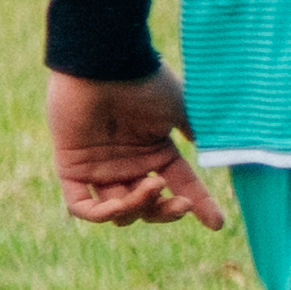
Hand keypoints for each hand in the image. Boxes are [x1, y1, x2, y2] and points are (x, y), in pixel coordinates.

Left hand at [49, 67, 220, 228]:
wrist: (106, 65)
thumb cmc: (145, 83)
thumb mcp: (181, 109)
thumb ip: (197, 133)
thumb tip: (219, 153)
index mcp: (155, 151)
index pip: (180, 186)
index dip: (200, 206)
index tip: (217, 224)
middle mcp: (128, 164)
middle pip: (148, 207)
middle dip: (165, 212)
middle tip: (180, 203)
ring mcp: (99, 168)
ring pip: (119, 212)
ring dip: (139, 208)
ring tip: (150, 186)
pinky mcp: (71, 166)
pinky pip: (81, 207)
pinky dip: (101, 215)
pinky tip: (120, 206)